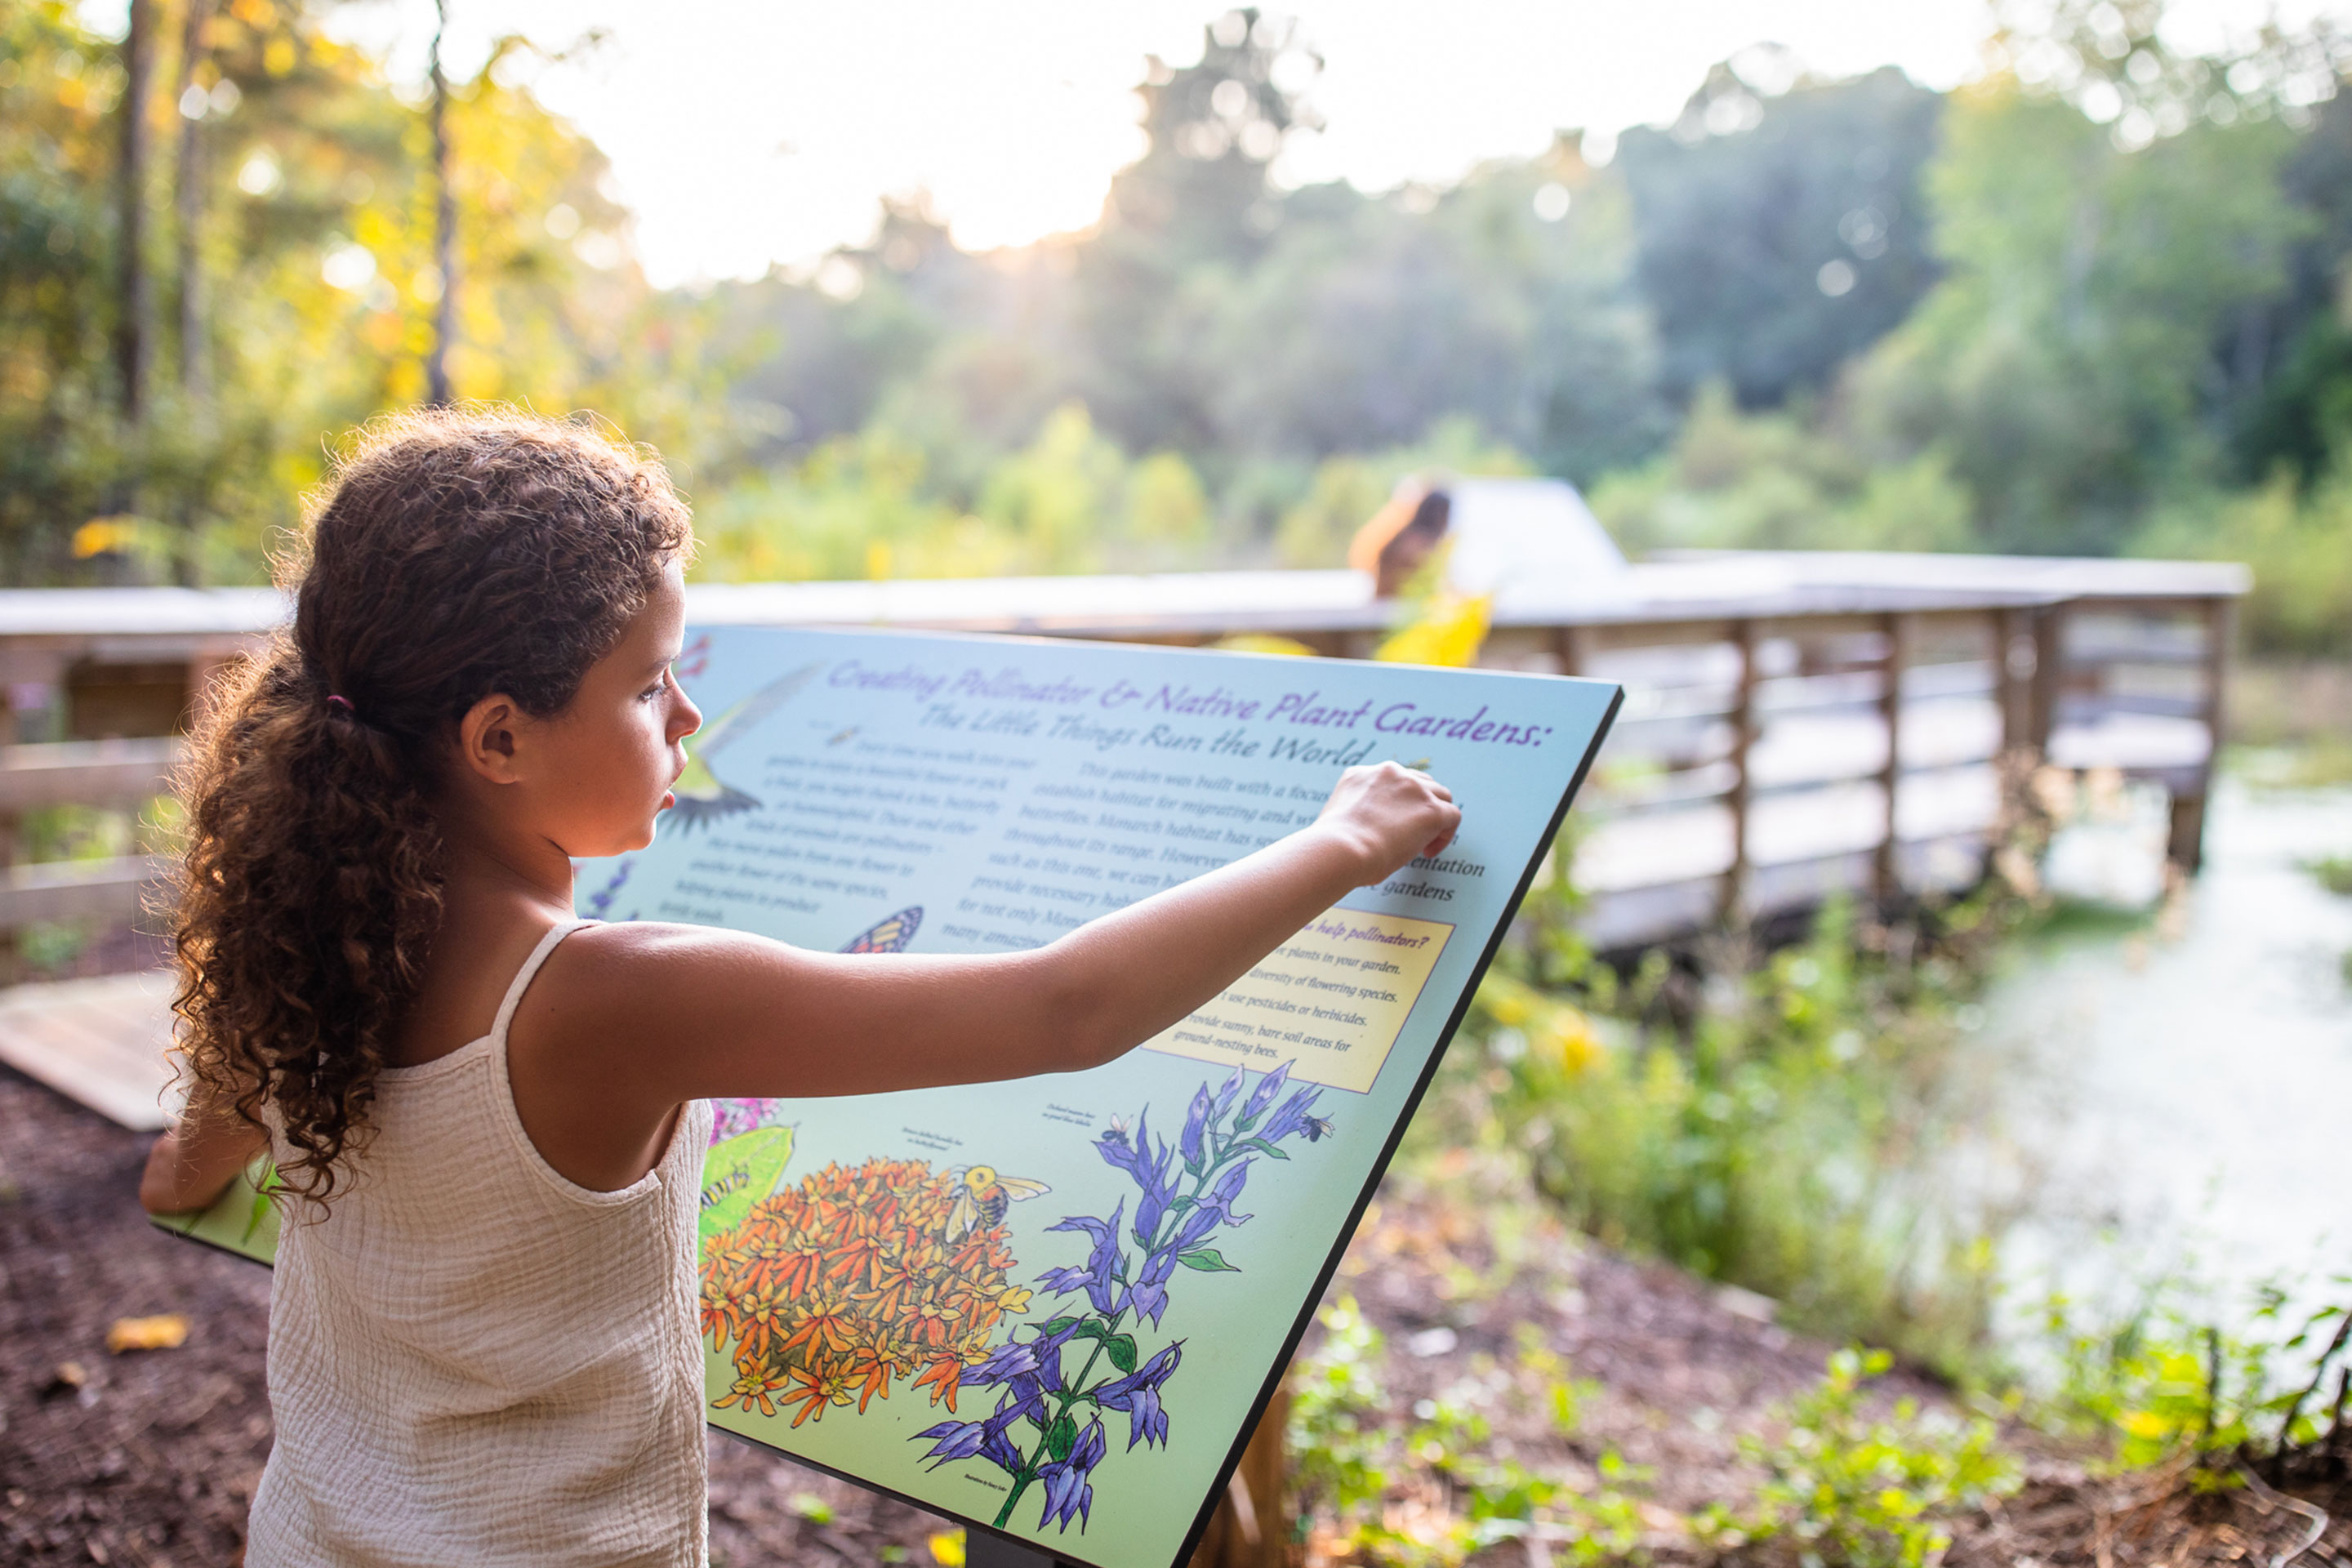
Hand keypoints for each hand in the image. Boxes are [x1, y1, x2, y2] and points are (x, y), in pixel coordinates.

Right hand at [1314, 761, 1460, 885]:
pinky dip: (1445, 834)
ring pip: (1441, 795)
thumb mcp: (1338, 817)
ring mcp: (1412, 788)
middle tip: (1411, 832)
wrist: (1340, 849)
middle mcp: (1389, 773)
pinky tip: (1428, 851)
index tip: (1393, 823)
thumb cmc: (1332, 846)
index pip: (1391, 780)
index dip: (1397, 802)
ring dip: (1435, 817)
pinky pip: (1452, 816)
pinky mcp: (1430, 809)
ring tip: (1423, 843)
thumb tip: (1364, 830)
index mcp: (1361, 774)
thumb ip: (1355, 813)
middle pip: (1420, 782)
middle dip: (1420, 805)